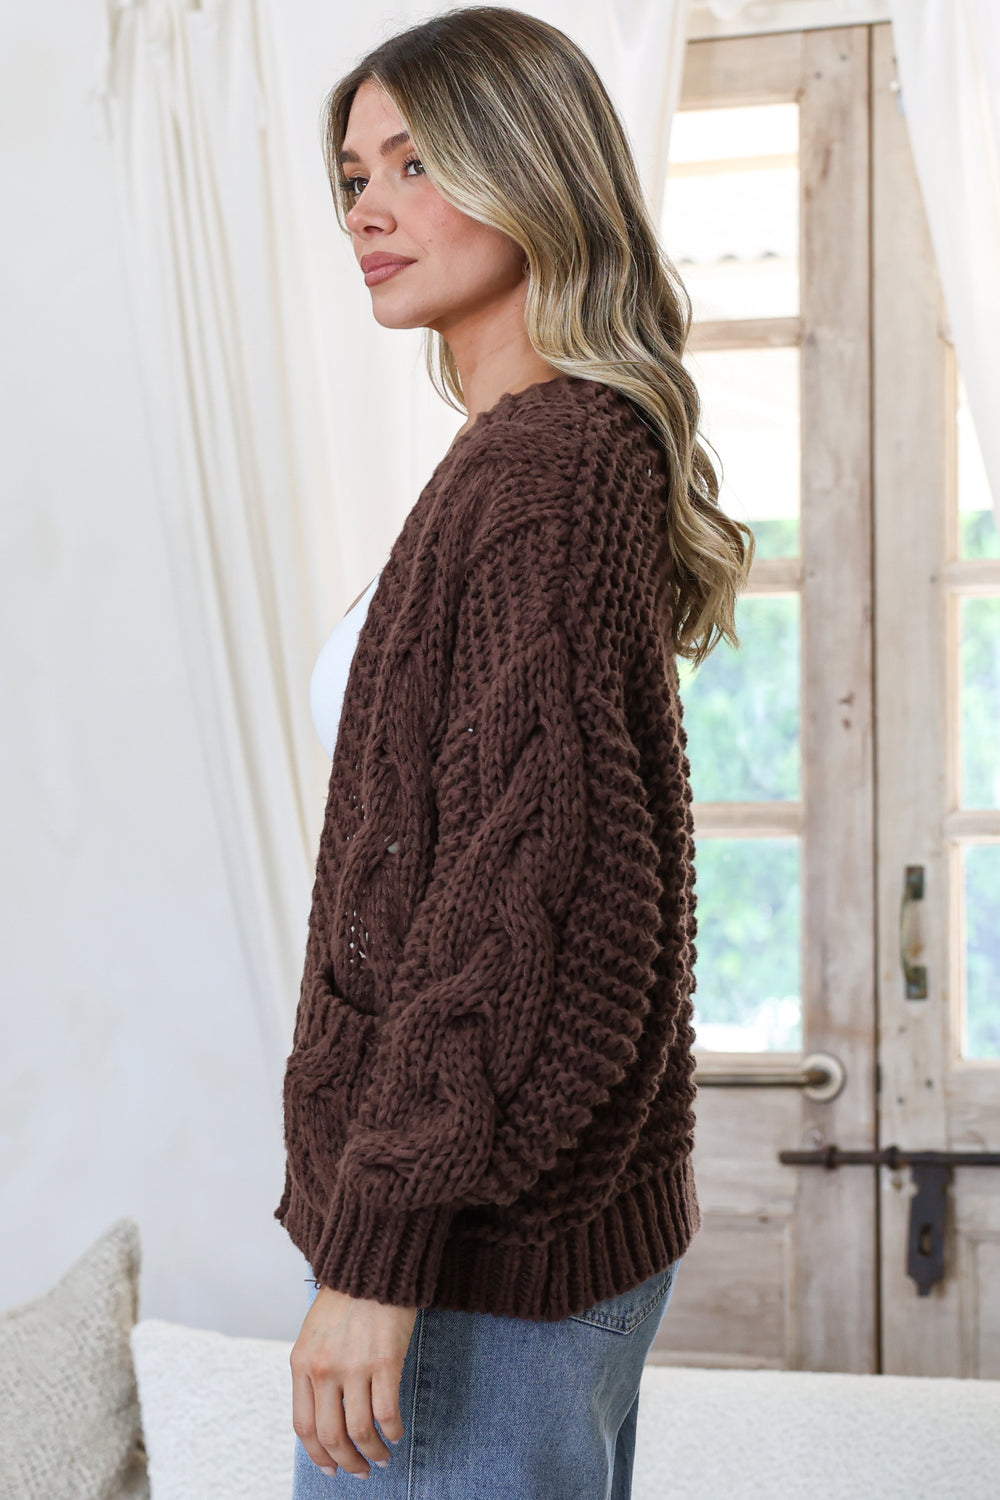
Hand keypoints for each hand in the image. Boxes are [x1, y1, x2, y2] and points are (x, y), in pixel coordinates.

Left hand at [290, 1284, 418, 1478]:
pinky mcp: (385, 1361)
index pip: (304, 1426)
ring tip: (382, 1458)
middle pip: (331, 1436)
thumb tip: (325, 1416)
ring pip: (360, 1431)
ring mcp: (354, 1366)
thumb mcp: (313, 1334)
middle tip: (360, 1471)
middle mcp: (323, 1370)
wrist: (370, 1264)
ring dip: (373, 1453)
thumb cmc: (344, 1298)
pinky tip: (397, 1433)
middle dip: (346, 1462)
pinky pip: (387, 1412)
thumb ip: (314, 1372)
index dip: (318, 1455)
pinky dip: (393, 1431)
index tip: (331, 1468)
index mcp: (301, 1364)